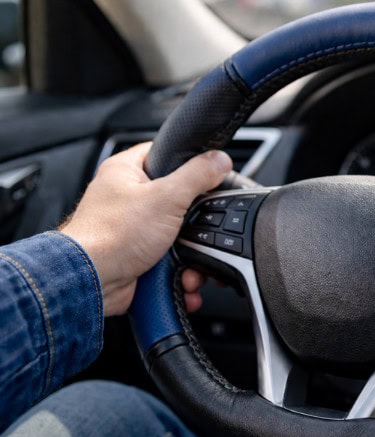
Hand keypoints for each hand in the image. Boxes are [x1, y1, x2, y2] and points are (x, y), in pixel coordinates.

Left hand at [60, 142, 231, 315]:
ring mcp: (131, 228)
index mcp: (125, 171)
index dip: (188, 161)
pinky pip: (169, 258)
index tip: (209, 173)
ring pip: (176, 234)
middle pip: (176, 199)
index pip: (163, 153)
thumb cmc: (110, 236)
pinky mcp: (137, 255)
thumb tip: (219, 160)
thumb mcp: (166, 197)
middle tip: (197, 225)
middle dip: (194, 221)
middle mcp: (126, 198)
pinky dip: (181, 271)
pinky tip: (182, 277)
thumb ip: (197, 175)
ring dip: (190, 253)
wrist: (90, 281)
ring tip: (189, 261)